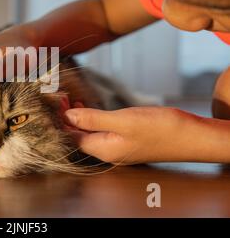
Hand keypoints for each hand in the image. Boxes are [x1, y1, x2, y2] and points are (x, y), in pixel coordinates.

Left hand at [64, 106, 214, 164]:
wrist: (194, 137)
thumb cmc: (161, 129)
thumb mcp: (123, 121)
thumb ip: (93, 119)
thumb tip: (67, 117)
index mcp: (102, 150)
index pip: (70, 137)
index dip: (59, 120)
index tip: (54, 100)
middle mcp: (107, 151)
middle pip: (76, 136)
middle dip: (64, 118)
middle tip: (59, 97)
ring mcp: (116, 147)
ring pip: (87, 133)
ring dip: (77, 118)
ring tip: (69, 101)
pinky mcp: (125, 140)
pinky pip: (99, 131)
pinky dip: (90, 119)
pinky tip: (87, 108)